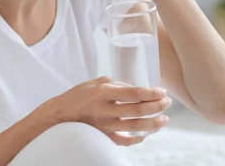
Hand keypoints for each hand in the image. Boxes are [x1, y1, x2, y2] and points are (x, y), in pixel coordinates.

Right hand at [39, 76, 171, 145]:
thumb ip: (115, 83)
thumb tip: (134, 87)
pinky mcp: (102, 137)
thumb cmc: (76, 97)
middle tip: (167, 103)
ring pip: (135, 127)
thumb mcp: (94, 83)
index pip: (134, 92)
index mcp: (104, 92)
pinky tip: (146, 134)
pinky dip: (137, 139)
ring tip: (164, 120)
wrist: (56, 117)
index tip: (163, 91)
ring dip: (153, 124)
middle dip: (157, 107)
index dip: (152, 93)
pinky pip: (124, 141)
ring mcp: (104, 126)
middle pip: (138, 110)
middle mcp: (105, 109)